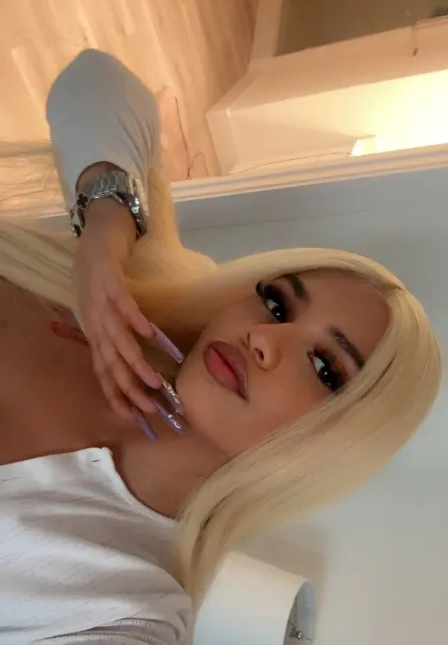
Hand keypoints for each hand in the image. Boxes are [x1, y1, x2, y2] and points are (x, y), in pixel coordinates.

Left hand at [73, 198, 181, 420]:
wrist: (100, 227)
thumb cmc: (105, 270)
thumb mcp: (106, 305)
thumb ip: (119, 329)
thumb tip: (142, 353)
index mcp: (95, 329)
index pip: (104, 370)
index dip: (117, 395)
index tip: (136, 418)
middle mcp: (94, 320)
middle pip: (110, 362)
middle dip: (130, 389)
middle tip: (151, 409)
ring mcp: (99, 299)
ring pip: (116, 338)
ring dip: (135, 362)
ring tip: (155, 381)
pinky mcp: (108, 277)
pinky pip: (122, 303)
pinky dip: (134, 319)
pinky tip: (150, 335)